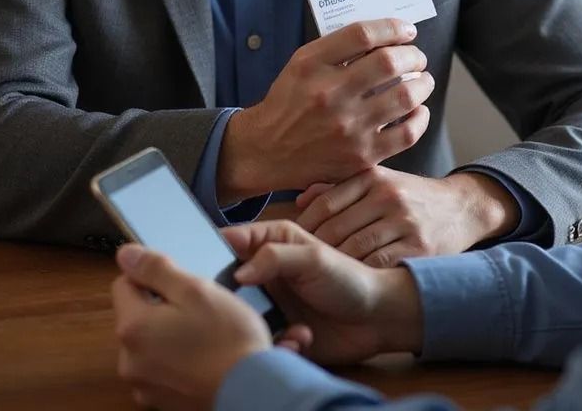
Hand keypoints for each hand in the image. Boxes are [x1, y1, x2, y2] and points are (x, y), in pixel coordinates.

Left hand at [111, 244, 284, 410]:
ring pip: (147, 342)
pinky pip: (157, 368)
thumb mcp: (196, 290)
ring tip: (202, 334)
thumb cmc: (226, 336)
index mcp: (132, 326)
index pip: (124, 283)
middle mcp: (127, 359)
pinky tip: (200, 358)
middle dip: (160, 306)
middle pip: (134, 315)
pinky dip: (173, 360)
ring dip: (166, 333)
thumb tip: (125, 253)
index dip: (152, 276)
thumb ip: (157, 269)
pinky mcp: (157, 401)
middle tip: (197, 308)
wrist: (251, 390)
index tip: (181, 283)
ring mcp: (141, 385)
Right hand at [217, 19, 433, 202]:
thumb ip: (338, 47)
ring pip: (404, 97)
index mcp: (312, 65)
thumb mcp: (302, 62)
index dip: (392, 28)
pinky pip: (406, 133)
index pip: (362, 34)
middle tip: (417, 57)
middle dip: (413, 55)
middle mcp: (330, 95)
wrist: (267, 150)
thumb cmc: (290, 100)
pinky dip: (420, 117)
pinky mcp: (361, 155)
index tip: (406, 31)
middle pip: (389, 63)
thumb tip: (385, 35)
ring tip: (423, 80)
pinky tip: (418, 110)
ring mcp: (347, 127)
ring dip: (423, 84)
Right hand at [226, 219, 423, 364]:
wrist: (375, 319)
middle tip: (239, 304)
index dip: (216, 248)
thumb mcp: (314, 259)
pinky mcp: (276, 331)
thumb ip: (275, 257)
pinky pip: (260, 339)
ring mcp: (269, 303)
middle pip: (227, 279)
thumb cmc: (348, 279)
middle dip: (228, 295)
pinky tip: (299, 338)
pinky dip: (276, 342)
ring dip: (252, 323)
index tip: (206, 263)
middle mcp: (266, 272)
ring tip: (273, 325)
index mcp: (272, 243)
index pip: (233, 239)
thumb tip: (239, 272)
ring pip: (239, 313)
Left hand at [294, 168, 521, 265]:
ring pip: (354, 248)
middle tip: (298, 268)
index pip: (326, 203)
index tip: (290, 246)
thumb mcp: (379, 182)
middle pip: (336, 227)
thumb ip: (340, 189)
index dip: (303, 227)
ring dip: (334, 266)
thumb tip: (300, 201)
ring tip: (319, 279)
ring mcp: (404, 220)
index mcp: (372, 176)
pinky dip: (360, 275)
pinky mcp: (419, 245)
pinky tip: (351, 282)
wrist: (462, 207)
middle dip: (314, 250)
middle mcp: (387, 194)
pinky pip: (378, 264)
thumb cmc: (410, 198)